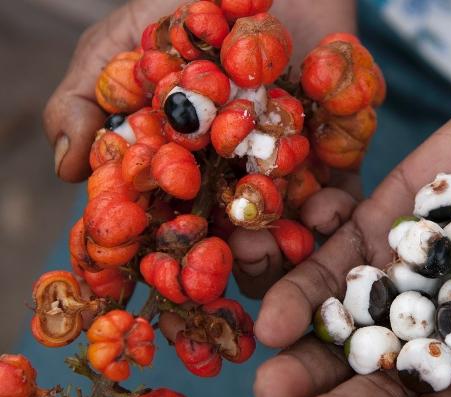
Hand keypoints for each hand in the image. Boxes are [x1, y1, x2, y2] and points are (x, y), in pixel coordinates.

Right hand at [42, 0, 358, 295]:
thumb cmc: (188, 0)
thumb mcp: (121, 41)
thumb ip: (84, 97)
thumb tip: (66, 168)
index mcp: (179, 162)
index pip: (165, 220)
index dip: (161, 250)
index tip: (160, 271)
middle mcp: (231, 174)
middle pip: (229, 237)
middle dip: (229, 258)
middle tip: (229, 261)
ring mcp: (284, 168)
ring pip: (283, 228)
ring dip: (280, 247)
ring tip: (270, 246)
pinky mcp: (333, 153)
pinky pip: (338, 192)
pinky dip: (334, 210)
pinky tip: (326, 212)